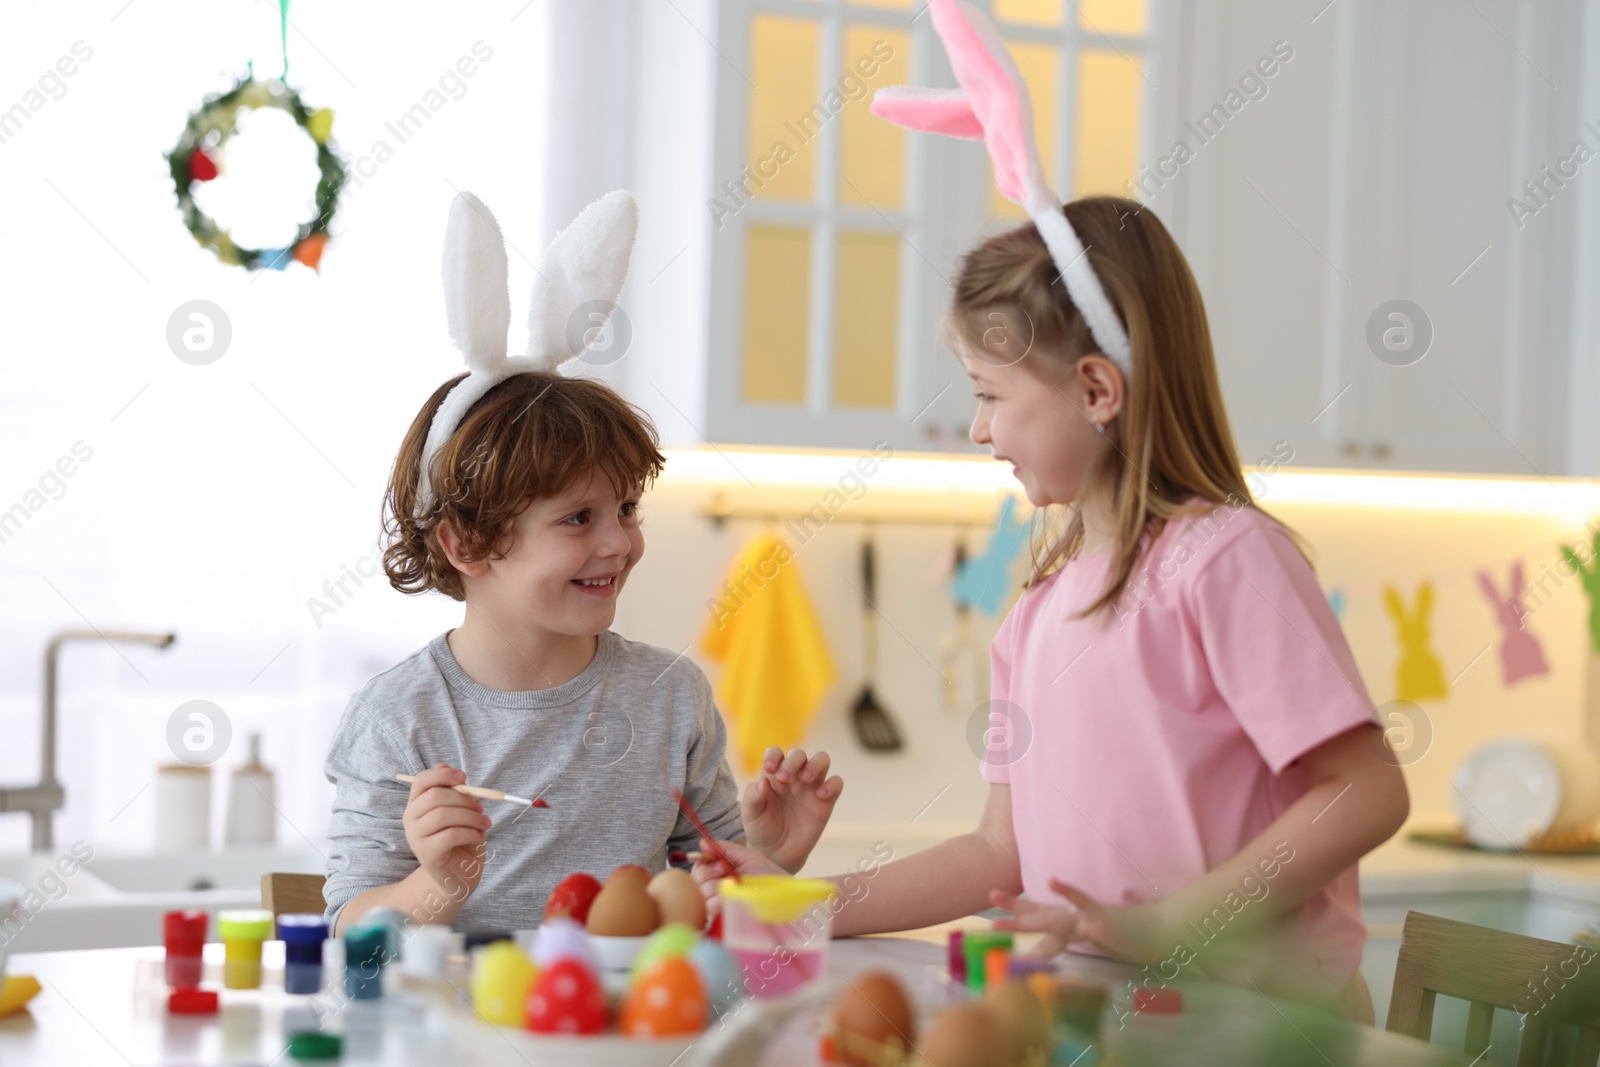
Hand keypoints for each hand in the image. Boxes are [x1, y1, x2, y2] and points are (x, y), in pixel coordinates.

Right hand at [403, 763, 489, 899]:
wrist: (458, 873)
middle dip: (464, 799)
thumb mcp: (459, 810)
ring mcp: (415, 837)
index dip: (443, 775)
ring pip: (443, 815)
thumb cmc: (460, 838)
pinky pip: (451, 835)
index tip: (464, 777)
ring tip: (484, 824)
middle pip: (434, 796)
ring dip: (471, 816)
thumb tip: (445, 766)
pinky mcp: (426, 853)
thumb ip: (453, 790)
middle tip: (480, 807)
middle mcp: (410, 818)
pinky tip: (480, 837)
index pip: (421, 780)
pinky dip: (471, 833)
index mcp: (416, 803)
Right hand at [689, 836, 787, 911]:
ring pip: (701, 894)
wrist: (782, 894)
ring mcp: (716, 907)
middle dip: (711, 873)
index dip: (705, 862)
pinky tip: (731, 899)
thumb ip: (724, 849)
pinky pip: (708, 909)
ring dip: (717, 888)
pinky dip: (718, 902)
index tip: (721, 863)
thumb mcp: (746, 857)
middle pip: (695, 881)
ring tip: (735, 888)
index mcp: (718, 874)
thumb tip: (703, 842)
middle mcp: (714, 890)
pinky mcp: (720, 920)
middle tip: (730, 873)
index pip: (698, 867)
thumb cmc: (767, 875)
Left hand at [740, 747, 842, 873]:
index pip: (776, 753)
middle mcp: (794, 776)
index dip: (774, 756)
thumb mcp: (750, 814)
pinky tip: (821, 795)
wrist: (776, 853)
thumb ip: (753, 796)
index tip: (770, 768)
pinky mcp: (826, 801)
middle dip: (793, 761)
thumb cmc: (761, 828)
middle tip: (784, 778)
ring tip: (806, 779)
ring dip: (815, 764)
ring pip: (822, 760)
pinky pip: (836, 783)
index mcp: (773, 775)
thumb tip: (763, 781)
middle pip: (799, 754)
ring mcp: (811, 787)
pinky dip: (832, 784)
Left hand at [989, 880, 1170, 963]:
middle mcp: (1076, 919)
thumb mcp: (1105, 940)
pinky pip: (1082, 904)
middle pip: (1038, 915)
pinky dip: (1068, 893)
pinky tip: (1052, 881)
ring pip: (1051, 917)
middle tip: (988, 910)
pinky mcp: (1102, 920)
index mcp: (1075, 922)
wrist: (1163, 930)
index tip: (994, 915)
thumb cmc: (1136, 936)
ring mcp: (1087, 919)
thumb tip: (1080, 941)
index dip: (1018, 911)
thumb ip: (1088, 937)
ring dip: (1025, 919)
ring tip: (1000, 919)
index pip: (1041, 915)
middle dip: (1013, 913)